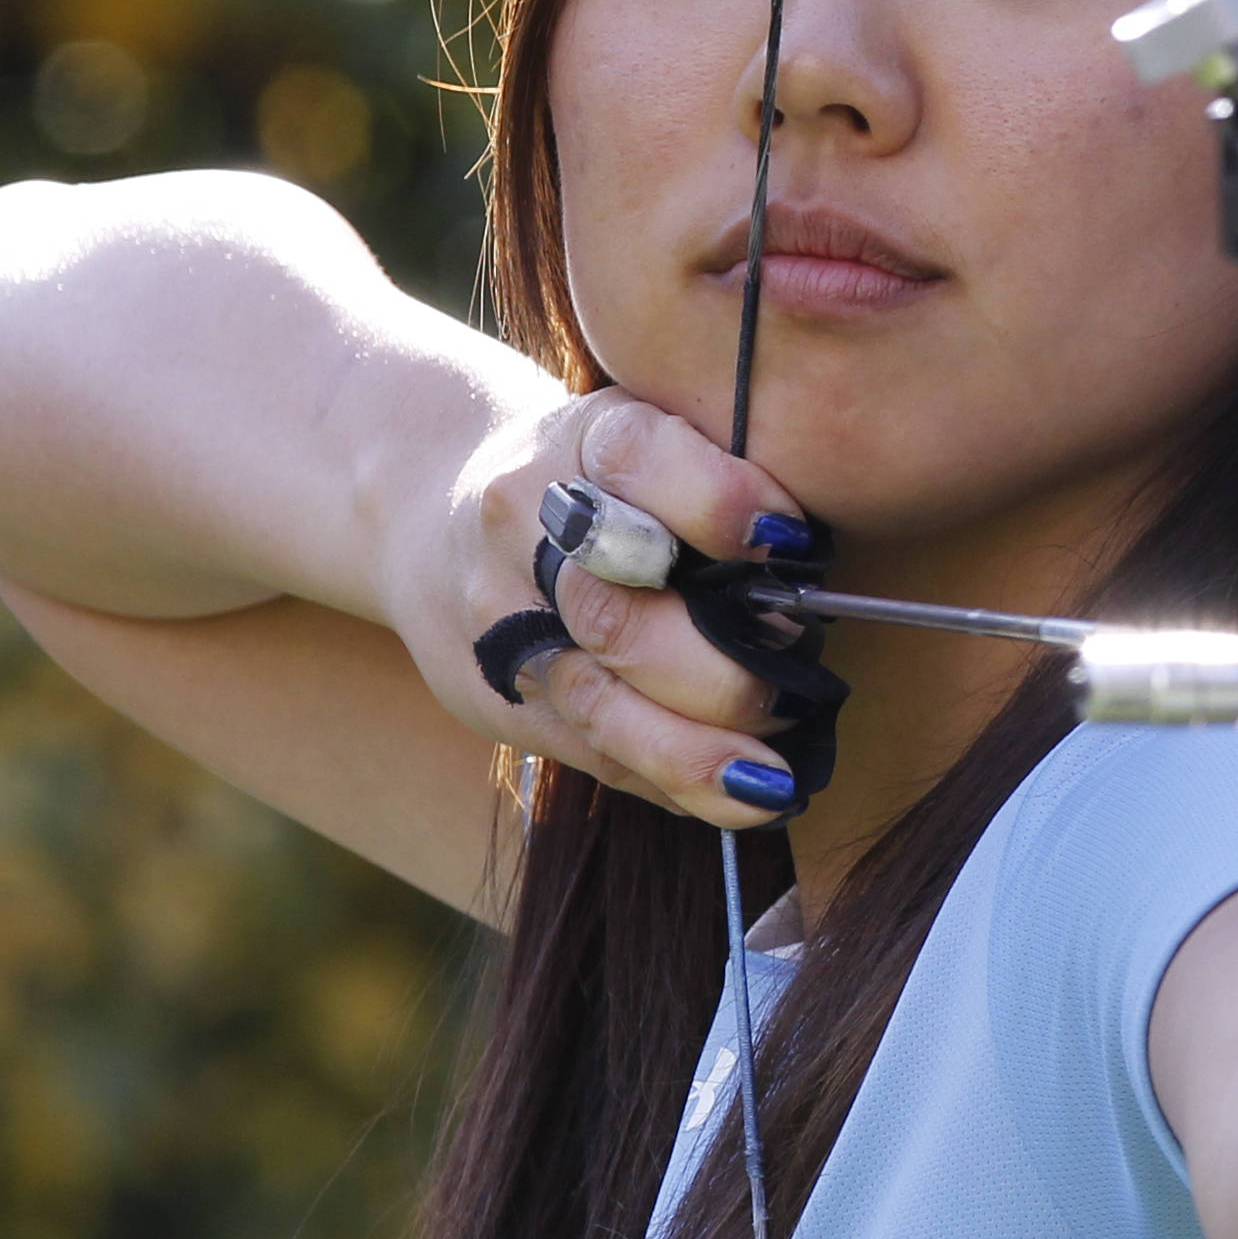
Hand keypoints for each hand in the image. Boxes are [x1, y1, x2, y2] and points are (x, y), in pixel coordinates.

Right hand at [407, 390, 814, 829]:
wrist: (427, 510)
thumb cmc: (600, 477)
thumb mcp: (655, 438)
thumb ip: (725, 478)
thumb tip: (809, 561)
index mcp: (581, 440)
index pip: (636, 459)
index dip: (719, 504)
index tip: (791, 542)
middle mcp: (525, 526)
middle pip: (612, 610)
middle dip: (715, 666)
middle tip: (794, 682)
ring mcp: (503, 619)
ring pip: (596, 700)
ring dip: (693, 751)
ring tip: (771, 783)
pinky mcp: (499, 695)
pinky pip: (591, 753)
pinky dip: (673, 781)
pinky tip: (738, 800)